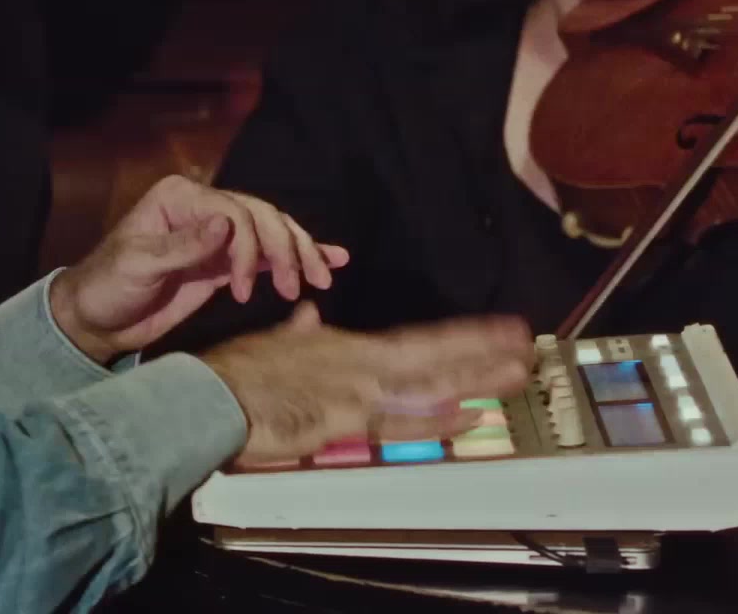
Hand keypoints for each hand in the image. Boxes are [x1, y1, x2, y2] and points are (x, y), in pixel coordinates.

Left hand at [48, 175, 348, 364]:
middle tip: (297, 286)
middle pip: (261, 217)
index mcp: (180, 198)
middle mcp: (203, 208)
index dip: (248, 247)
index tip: (241, 291)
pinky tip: (330, 262)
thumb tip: (227, 225)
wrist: (96, 320)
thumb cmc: (107, 287)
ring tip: (322, 278)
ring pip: (271, 232)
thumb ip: (183, 247)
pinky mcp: (224, 262)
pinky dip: (296, 257)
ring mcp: (216, 235)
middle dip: (286, 249)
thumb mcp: (138, 265)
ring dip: (300, 252)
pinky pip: (266, 255)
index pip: (234, 211)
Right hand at [198, 303, 534, 466]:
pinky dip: (433, 419)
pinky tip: (466, 418)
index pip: (412, 340)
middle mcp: (357, 362)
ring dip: (472, 377)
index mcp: (343, 345)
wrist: (211, 395)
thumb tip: (309, 317)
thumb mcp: (272, 343)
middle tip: (525, 344)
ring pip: (425, 382)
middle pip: (430, 353)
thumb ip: (298, 333)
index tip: (495, 332)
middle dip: (479, 349)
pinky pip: (398, 420)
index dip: (457, 338)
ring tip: (514, 372)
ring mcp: (354, 390)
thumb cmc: (237, 371)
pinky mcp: (342, 419)